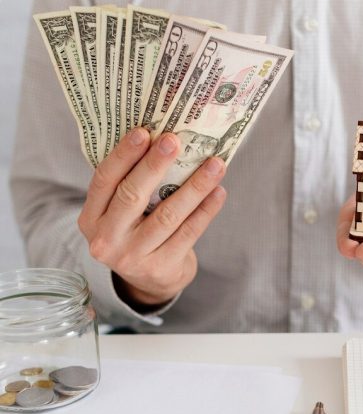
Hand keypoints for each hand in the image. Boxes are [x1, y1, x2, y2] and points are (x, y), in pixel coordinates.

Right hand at [77, 127, 226, 307]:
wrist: (151, 282)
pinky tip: (218, 192)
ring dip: (194, 186)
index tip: (144, 131)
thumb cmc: (138, 234)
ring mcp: (134, 257)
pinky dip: (206, 210)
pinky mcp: (162, 268)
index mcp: (91, 219)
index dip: (124, 155)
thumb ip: (131, 185)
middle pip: (132, 196)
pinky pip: (189, 232)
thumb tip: (164, 142)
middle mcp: (107, 239)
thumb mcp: (121, 215)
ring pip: (168, 215)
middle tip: (175, 140)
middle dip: (155, 165)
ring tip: (214, 165)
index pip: (104, 180)